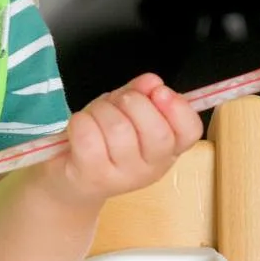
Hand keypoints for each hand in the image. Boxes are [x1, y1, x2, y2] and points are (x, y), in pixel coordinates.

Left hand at [43, 73, 203, 205]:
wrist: (70, 178)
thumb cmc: (101, 139)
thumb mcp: (124, 111)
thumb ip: (140, 94)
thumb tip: (151, 82)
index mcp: (168, 150)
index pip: (190, 131)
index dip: (178, 108)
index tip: (159, 91)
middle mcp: (151, 168)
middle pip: (155, 130)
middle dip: (133, 102)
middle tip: (118, 102)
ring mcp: (123, 177)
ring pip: (118, 128)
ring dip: (101, 110)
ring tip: (94, 116)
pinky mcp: (92, 176)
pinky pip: (88, 136)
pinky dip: (81, 121)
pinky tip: (79, 127)